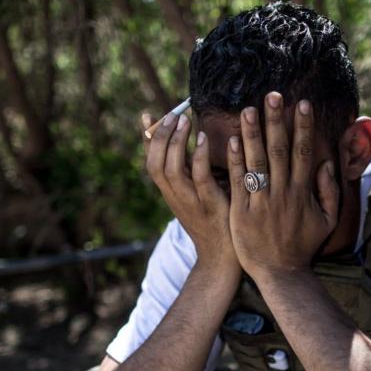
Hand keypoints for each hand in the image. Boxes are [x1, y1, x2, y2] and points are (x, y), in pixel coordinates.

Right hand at [143, 109, 237, 272]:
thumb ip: (193, 172)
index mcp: (170, 192)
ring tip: (184, 119)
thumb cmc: (215, 221)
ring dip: (175, 142)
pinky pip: (199, 177)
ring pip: (171, 168)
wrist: (223, 257)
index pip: (151, 161)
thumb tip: (194, 142)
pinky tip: (203, 137)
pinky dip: (198, 156)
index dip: (147, 137)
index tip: (147, 113)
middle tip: (172, 113)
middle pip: (155, 162)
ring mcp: (189, 201)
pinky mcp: (208, 204)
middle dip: (161, 135)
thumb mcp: (198, 194)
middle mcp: (174, 196)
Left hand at [225, 92, 339, 278]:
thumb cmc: (303, 245)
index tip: (302, 104)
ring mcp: (261, 201)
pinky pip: (238, 181)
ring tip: (249, 109)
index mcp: (303, 192)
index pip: (304, 152)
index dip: (303, 127)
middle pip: (280, 150)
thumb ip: (329, 191)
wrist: (280, 273)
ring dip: (253, 133)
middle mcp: (283, 193)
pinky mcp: (242, 210)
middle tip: (273, 95)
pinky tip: (232, 140)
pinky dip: (236, 160)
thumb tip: (327, 163)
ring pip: (257, 161)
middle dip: (277, 121)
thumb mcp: (327, 221)